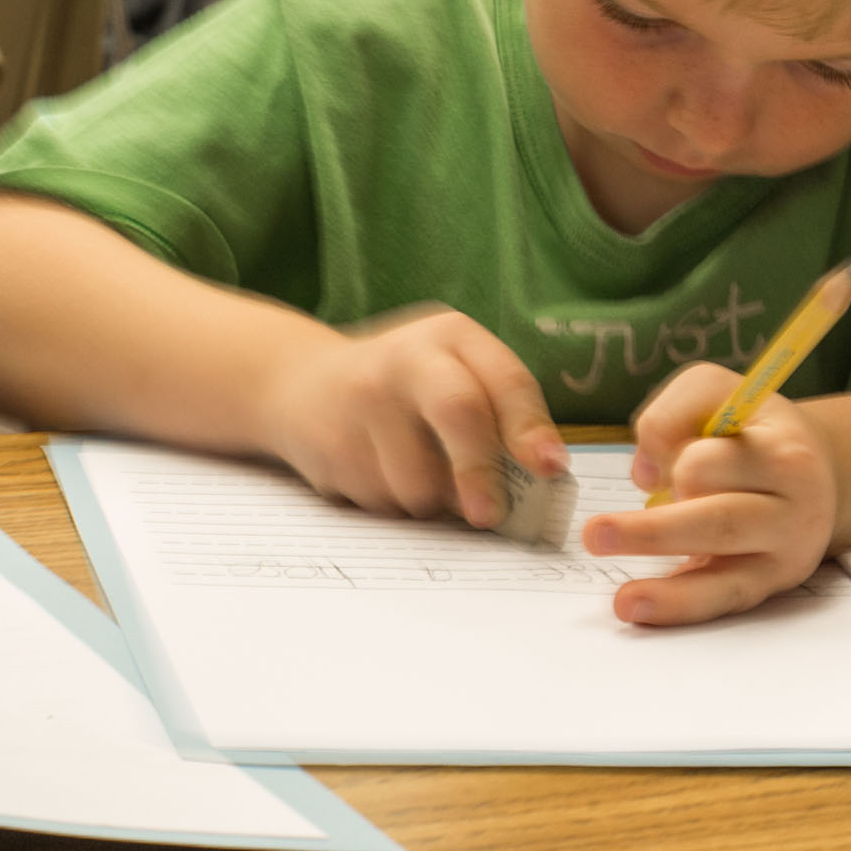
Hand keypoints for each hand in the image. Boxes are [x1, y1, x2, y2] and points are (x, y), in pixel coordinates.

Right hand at [262, 305, 565, 526]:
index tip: (551, 469)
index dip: (531, 428)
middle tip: (489, 514)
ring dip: (431, 500)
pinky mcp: (330, 444)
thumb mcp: (455, 375)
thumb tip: (539, 484)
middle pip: (458, 412)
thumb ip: (498, 417)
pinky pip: (382, 501)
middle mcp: (405, 358)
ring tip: (416, 473)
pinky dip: (392, 502)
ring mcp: (360, 399)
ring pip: (419, 480)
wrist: (300, 383)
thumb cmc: (405, 388)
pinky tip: (376, 469)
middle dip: (481, 472)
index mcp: (450, 337)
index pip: (504, 380)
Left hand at [582, 363, 838, 625]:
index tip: (651, 466)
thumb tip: (645, 474)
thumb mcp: (715, 392)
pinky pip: (722, 601)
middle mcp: (794, 509)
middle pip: (718, 523)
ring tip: (625, 603)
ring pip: (726, 577)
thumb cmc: (749, 427)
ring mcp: (786, 555)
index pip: (711, 462)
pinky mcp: (769, 585)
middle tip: (594, 535)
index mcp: (783, 453)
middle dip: (652, 533)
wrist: (817, 469)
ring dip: (671, 592)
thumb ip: (673, 413)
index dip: (671, 461)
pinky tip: (647, 612)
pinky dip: (683, 608)